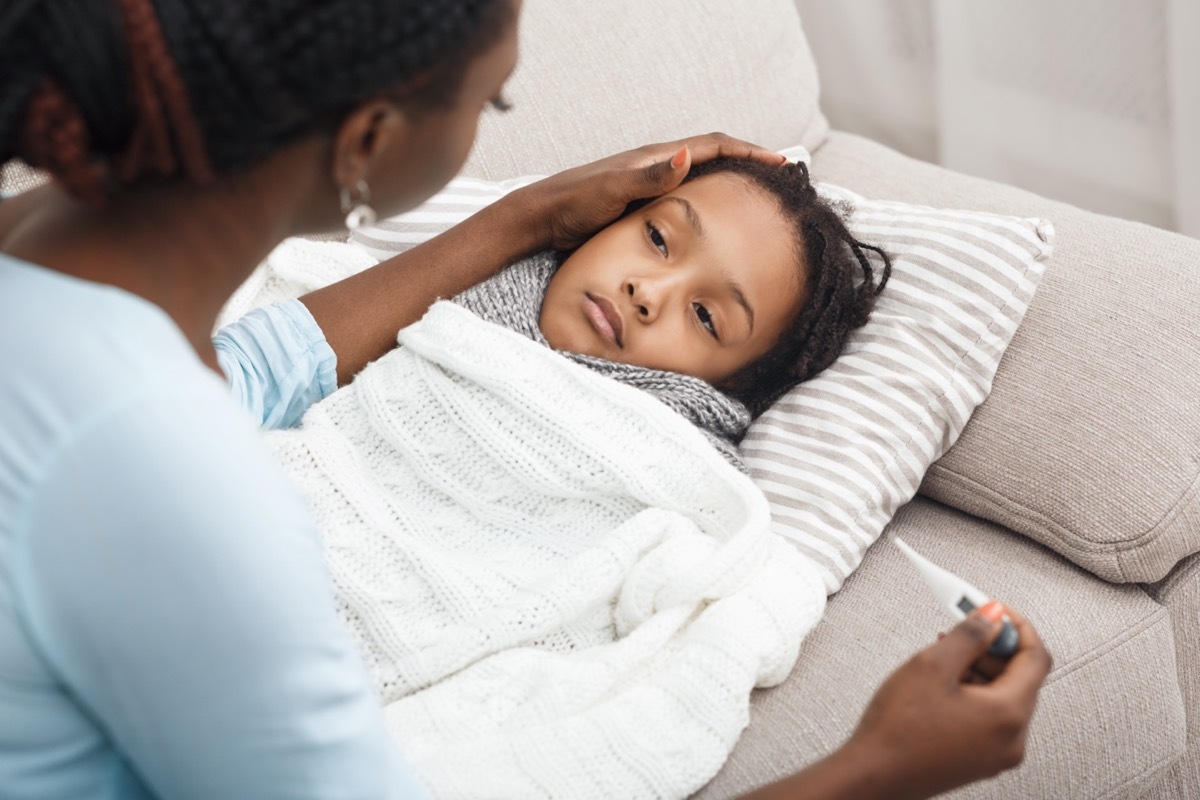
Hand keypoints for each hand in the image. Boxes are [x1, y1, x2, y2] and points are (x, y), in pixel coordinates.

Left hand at [508, 133, 787, 250]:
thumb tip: (687, 156)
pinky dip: (710, 202)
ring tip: (760, 198)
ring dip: (732, 183)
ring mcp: (650, 184)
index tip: (783, 162)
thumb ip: (648, 177)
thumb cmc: (573, 203)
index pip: (715, 146)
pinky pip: (687, 197)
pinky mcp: (642, 203)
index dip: (751, 152)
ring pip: (703, 178)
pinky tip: (717, 221)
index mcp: (656, 158)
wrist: (541, 218)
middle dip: (750, 164)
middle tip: (783, 180)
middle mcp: (657, 166)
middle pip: (715, 157)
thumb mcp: (612, 190)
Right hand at [843, 604, 1052, 799]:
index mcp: (1008, 715)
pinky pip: (990, 717)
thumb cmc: (897, 731)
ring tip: (945, 657)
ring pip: (1003, 697)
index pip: (1036, 658)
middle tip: (966, 629)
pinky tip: (943, 684)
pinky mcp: (979, 760)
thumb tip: (992, 618)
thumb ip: (970, 635)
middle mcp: (1012, 739)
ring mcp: (997, 754)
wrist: (873, 775)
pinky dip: (973, 693)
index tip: (997, 612)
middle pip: (1021, 678)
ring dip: (980, 670)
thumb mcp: (933, 665)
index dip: (1017, 627)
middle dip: (994, 648)